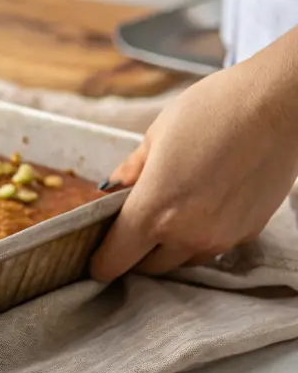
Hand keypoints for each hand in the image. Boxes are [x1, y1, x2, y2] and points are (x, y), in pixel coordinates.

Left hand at [89, 35, 297, 280]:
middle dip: (134, 254)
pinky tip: (203, 204)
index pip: (116, 259)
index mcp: (154, 210)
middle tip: (129, 230)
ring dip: (169, 247)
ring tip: (170, 212)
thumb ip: (131, 171)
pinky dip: (200, 236)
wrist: (278, 106)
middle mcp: (188, 233)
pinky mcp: (249, 232)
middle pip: (149, 266)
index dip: (101, 263)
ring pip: (183, 260)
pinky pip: (214, 247)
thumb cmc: (212, 111)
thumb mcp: (156, 136)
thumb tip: (111, 190)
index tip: (95, 260)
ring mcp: (222, 237)